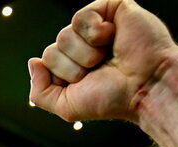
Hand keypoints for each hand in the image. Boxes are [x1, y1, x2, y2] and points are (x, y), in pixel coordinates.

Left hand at [28, 0, 177, 122]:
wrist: (144, 87)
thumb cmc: (113, 98)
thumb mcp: (67, 106)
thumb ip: (40, 92)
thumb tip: (33, 62)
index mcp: (75, 65)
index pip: (47, 61)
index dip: (62, 76)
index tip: (87, 83)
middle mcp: (84, 45)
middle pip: (53, 49)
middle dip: (72, 66)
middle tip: (100, 70)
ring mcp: (97, 27)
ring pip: (64, 34)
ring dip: (85, 53)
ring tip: (108, 57)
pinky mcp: (111, 8)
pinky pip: (82, 16)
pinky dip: (94, 32)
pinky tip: (112, 38)